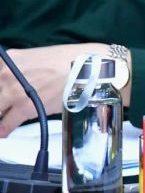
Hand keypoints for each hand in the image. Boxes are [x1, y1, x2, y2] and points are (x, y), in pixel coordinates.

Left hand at [0, 44, 114, 136]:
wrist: (89, 68)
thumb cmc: (69, 61)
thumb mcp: (38, 59)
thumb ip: (20, 71)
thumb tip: (14, 85)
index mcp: (10, 59)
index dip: (0, 89)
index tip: (3, 98)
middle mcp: (6, 73)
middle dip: (1, 104)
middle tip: (6, 108)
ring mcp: (13, 91)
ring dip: (1, 116)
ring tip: (3, 123)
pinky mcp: (24, 107)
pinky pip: (6, 123)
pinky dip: (3, 130)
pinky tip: (3, 133)